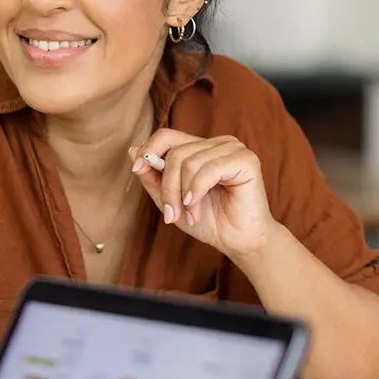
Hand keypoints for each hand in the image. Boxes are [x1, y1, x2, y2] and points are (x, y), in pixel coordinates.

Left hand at [130, 129, 279, 262]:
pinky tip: (197, 208)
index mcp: (202, 148)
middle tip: (171, 214)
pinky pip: (208, 169)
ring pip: (189, 162)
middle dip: (168, 187)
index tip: (136, 169)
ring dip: (183, 195)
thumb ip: (153, 177)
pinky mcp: (246, 160)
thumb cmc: (210, 221)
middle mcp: (218, 143)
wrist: (238, 242)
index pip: (168, 135)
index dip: (149, 149)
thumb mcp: (172, 200)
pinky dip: (197, 191)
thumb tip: (133, 151)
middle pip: (176, 152)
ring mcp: (233, 149)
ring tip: (190, 215)